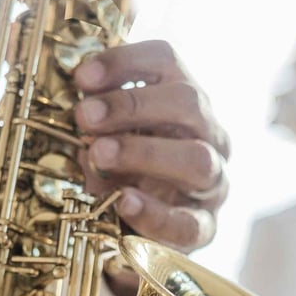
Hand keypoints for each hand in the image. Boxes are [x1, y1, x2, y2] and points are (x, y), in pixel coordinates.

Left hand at [73, 40, 229, 253]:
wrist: (139, 233)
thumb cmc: (125, 172)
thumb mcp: (108, 136)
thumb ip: (98, 121)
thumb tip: (81, 111)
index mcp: (184, 102)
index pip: (167, 62)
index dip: (125, 62)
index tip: (82, 77)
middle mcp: (209, 135)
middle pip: (189, 103)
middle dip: (132, 106)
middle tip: (85, 117)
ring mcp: (213, 183)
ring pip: (198, 159)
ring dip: (144, 153)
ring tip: (99, 155)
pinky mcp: (205, 227)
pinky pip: (188, 221)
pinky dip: (154, 211)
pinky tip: (124, 201)